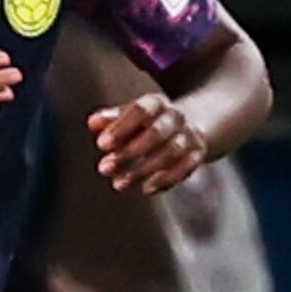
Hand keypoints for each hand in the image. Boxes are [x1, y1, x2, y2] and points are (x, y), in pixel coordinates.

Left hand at [91, 94, 208, 193]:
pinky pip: (186, 168)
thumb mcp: (130, 115)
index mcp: (156, 103)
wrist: (187, 124)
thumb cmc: (147, 122)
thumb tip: (93, 123)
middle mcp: (176, 117)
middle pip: (157, 133)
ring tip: (118, 184)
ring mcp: (189, 135)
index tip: (102, 145)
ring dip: (143, 170)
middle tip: (104, 168)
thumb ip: (112, 119)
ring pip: (171, 152)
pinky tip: (145, 188)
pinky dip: (166, 179)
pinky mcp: (198, 154)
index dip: (121, 127)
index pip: (141, 111)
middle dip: (130, 152)